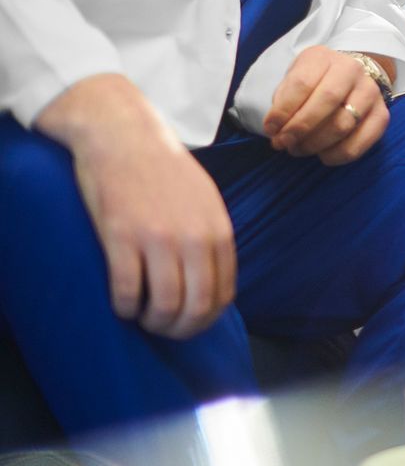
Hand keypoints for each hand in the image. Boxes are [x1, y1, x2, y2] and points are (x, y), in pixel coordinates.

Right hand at [37, 74, 235, 338]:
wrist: (125, 136)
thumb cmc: (163, 171)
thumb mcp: (205, 201)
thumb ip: (212, 239)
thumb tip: (213, 281)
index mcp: (218, 230)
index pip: (222, 295)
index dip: (204, 320)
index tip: (186, 323)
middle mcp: (194, 237)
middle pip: (196, 308)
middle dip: (179, 329)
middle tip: (161, 328)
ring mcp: (158, 238)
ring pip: (163, 306)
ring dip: (151, 322)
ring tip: (140, 316)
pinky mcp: (121, 237)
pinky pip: (126, 292)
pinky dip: (123, 307)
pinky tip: (120, 302)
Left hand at [264, 45, 388, 164]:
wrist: (350, 78)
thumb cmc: (314, 82)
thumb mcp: (295, 78)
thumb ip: (284, 100)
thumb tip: (276, 131)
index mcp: (324, 57)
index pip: (302, 83)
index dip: (283, 110)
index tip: (270, 129)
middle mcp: (352, 70)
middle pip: (326, 101)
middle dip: (300, 128)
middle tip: (283, 143)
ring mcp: (371, 92)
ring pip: (343, 124)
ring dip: (315, 144)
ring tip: (299, 149)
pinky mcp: (382, 116)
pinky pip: (359, 143)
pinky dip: (336, 155)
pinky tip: (323, 155)